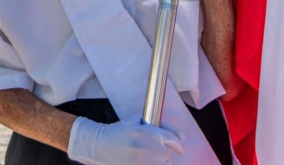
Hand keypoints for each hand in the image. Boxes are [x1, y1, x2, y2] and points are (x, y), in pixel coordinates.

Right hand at [68, 118, 183, 164]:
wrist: (100, 145)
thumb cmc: (122, 131)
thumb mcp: (140, 122)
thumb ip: (163, 127)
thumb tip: (182, 137)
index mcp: (145, 132)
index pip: (171, 140)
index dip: (176, 144)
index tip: (179, 148)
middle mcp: (144, 147)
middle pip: (166, 155)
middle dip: (162, 153)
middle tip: (152, 151)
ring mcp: (139, 161)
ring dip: (158, 162)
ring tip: (146, 158)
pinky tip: (144, 162)